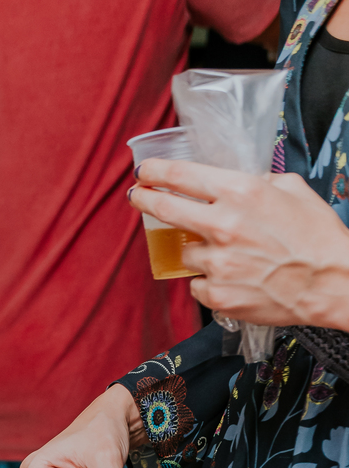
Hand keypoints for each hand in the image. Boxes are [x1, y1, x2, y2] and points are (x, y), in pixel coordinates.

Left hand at [131, 159, 348, 330]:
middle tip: (138, 198)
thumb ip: (253, 183)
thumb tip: (228, 185)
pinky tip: (234, 279)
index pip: (182, 177)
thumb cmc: (315, 235)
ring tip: (229, 256)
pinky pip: (198, 285)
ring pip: (186, 254)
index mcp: (240, 192)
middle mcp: (222, 225)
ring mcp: (217, 263)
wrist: (329, 281)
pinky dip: (210, 282)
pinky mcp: (217, 295)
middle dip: (147, 201)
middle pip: (166, 210)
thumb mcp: (289, 189)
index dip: (156, 173)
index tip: (144, 173)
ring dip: (199, 253)